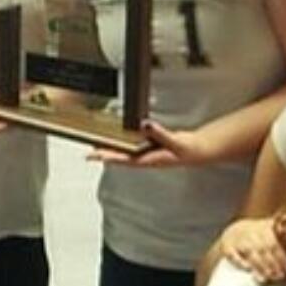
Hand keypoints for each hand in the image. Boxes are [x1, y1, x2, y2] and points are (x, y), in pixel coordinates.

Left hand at [87, 121, 202, 167]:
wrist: (197, 150)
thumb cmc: (187, 150)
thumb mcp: (175, 141)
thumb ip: (159, 133)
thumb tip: (144, 125)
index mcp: (149, 160)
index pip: (125, 160)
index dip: (109, 157)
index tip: (96, 156)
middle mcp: (145, 158)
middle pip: (121, 157)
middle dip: (105, 155)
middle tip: (89, 154)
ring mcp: (147, 153)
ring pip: (125, 152)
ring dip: (112, 149)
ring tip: (97, 146)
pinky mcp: (149, 146)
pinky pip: (132, 145)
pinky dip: (123, 142)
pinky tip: (117, 138)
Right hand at [219, 218, 285, 283]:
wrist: (234, 231)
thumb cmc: (260, 235)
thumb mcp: (272, 229)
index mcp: (265, 229)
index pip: (275, 244)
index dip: (282, 258)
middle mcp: (251, 233)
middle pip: (263, 250)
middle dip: (273, 265)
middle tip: (280, 278)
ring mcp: (239, 240)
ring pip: (250, 254)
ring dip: (259, 267)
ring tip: (267, 280)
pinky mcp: (227, 248)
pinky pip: (234, 255)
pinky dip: (240, 261)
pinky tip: (248, 269)